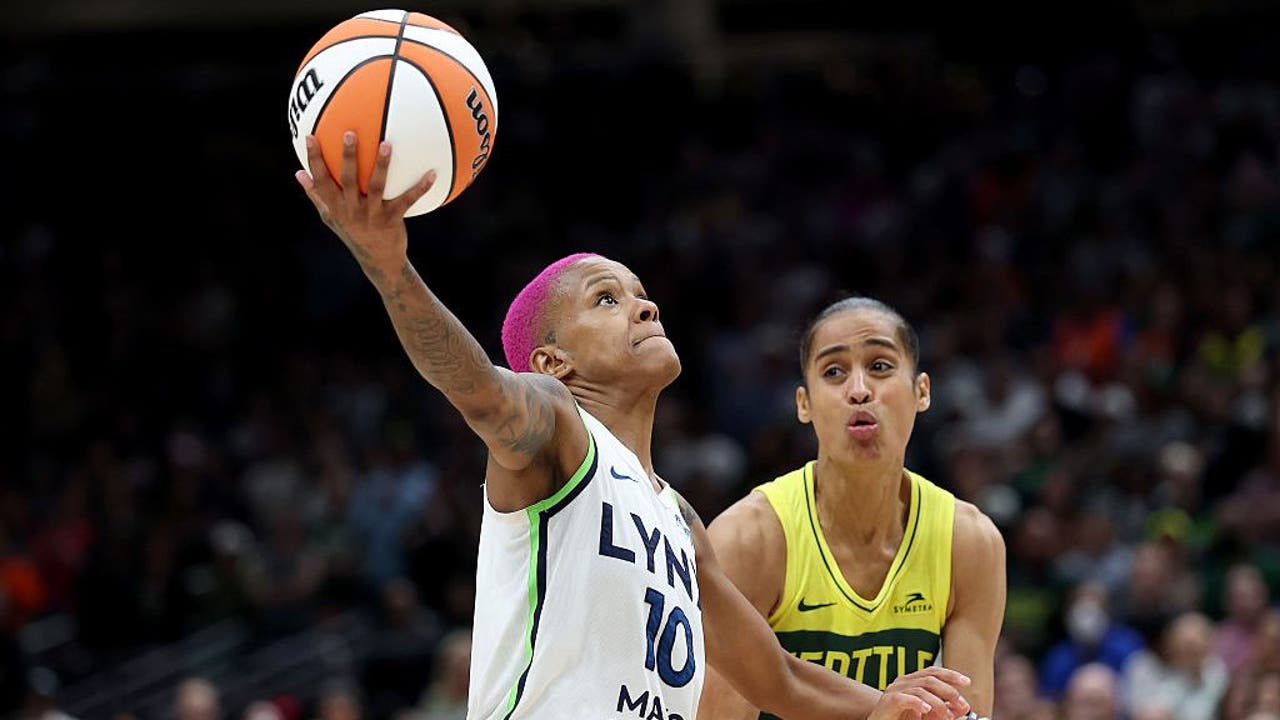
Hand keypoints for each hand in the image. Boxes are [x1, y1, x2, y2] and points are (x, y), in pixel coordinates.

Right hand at [294, 131, 435, 281]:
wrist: (379, 261)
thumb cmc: (352, 233)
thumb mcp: (331, 217)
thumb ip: (316, 196)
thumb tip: (299, 173)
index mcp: (335, 207)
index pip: (321, 181)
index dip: (314, 160)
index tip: (310, 137)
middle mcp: (352, 210)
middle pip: (348, 180)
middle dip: (348, 157)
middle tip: (350, 133)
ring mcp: (372, 215)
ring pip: (376, 187)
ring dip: (382, 165)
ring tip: (386, 144)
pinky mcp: (392, 220)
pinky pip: (407, 200)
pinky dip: (420, 187)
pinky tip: (432, 173)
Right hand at [867, 667, 971, 719]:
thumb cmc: (901, 719)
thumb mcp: (928, 716)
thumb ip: (945, 711)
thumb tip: (964, 710)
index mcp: (912, 681)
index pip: (933, 671)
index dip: (950, 674)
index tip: (966, 682)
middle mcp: (903, 682)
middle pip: (929, 678)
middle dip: (949, 691)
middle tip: (962, 705)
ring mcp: (894, 690)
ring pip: (920, 689)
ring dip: (938, 703)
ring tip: (947, 716)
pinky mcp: (889, 701)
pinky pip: (905, 698)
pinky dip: (918, 703)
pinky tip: (926, 710)